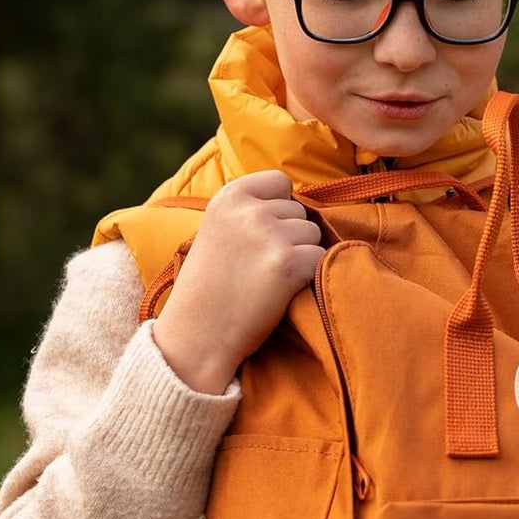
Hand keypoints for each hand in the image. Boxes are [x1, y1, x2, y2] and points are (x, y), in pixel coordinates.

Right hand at [152, 171, 324, 393]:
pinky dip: (309, 276)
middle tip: (259, 266)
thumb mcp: (217, 231)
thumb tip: (298, 199)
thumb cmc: (210, 287)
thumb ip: (249, 210)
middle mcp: (249, 209)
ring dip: (301, 256)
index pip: (279, 182)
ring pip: (313, 234)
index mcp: (228, 196)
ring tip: (268, 280)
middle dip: (289, 236)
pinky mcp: (288, 263)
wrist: (197, 336)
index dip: (279, 208)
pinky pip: (321, 258)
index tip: (261, 235)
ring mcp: (269, 234)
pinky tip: (283, 291)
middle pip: (299, 211)